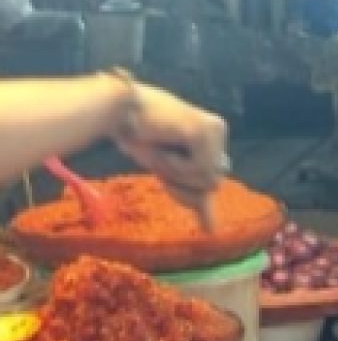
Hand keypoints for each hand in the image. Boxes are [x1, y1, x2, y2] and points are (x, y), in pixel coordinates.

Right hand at [113, 80, 227, 223]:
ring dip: (175, 173)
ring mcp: (214, 129)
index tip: (167, 170)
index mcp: (213, 139)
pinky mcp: (203, 131)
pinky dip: (175, 165)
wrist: (115, 110)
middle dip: (181, 184)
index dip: (187, 190)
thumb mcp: (171, 170)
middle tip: (160, 158)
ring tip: (160, 148)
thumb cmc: (137, 137)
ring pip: (207, 180)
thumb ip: (192, 193)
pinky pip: (197, 169)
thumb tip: (213, 231)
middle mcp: (218, 132)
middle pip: (213, 185)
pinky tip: (164, 143)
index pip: (213, 183)